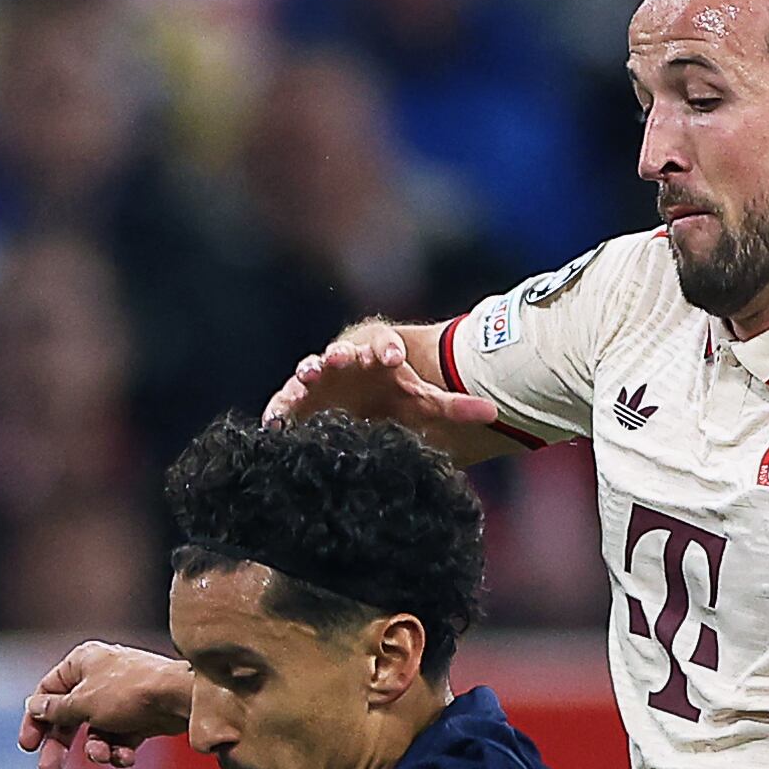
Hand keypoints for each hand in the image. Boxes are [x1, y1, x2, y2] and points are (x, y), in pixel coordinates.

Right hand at [19, 642, 189, 768]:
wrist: (182, 699)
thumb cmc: (129, 693)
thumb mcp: (84, 702)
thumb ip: (56, 709)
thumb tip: (34, 706)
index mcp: (82, 662)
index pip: (48, 690)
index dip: (36, 718)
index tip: (28, 745)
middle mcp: (100, 677)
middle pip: (70, 715)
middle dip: (61, 745)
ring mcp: (121, 698)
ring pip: (96, 731)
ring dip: (97, 750)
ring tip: (105, 758)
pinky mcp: (141, 717)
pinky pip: (121, 738)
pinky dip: (120, 750)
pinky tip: (126, 758)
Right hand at [262, 325, 502, 433]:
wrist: (365, 404)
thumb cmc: (395, 396)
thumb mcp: (425, 403)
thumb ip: (454, 406)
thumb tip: (494, 412)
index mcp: (378, 356)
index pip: (383, 345)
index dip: (387, 349)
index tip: (394, 357)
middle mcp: (346, 362)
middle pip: (342, 354)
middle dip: (341, 355)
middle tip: (342, 357)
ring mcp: (318, 380)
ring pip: (311, 370)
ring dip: (308, 370)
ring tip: (308, 373)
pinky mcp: (296, 402)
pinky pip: (285, 405)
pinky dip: (279, 411)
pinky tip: (275, 422)